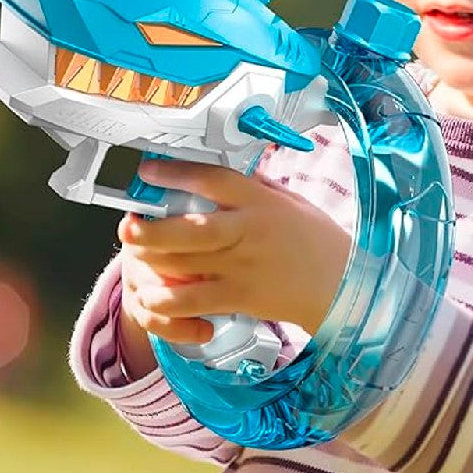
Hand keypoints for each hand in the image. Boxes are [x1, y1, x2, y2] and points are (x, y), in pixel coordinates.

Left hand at [119, 160, 350, 351]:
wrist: (344, 284)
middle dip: (151, 229)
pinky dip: (170, 302)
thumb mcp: (287, 200)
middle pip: (190, 229)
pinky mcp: (241, 298)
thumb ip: (251, 187)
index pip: (212, 180)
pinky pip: (196, 302)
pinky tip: (154, 295)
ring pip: (186, 266)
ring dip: (153, 262)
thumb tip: (216, 171)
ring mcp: (242, 267)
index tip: (147, 170)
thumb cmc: (316, 238)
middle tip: (127, 224)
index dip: (175, 173)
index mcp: (258, 201)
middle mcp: (247, 232)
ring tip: (133, 255)